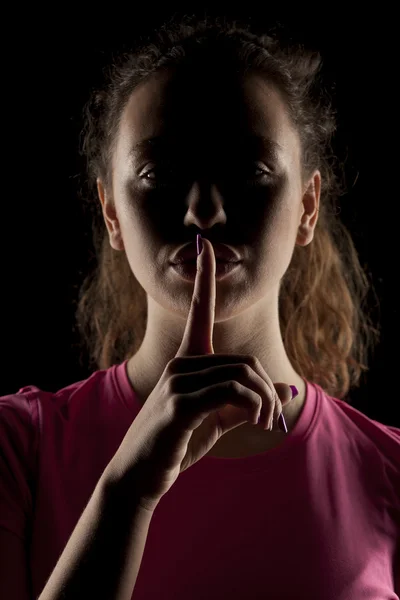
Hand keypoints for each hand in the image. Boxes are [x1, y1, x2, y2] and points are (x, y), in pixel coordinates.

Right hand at [106, 237, 293, 511]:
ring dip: (265, 400)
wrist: (141, 475)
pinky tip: (258, 421)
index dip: (204, 277)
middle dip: (267, 390)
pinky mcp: (180, 403)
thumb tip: (288, 390)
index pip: (198, 310)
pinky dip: (255, 405)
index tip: (205, 246)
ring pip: (242, 374)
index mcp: (187, 362)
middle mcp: (180, 364)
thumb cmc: (178, 444)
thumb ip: (249, 402)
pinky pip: (233, 391)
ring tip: (268, 423)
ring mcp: (177, 381)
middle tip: (276, 416)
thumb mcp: (218, 420)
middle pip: (244, 360)